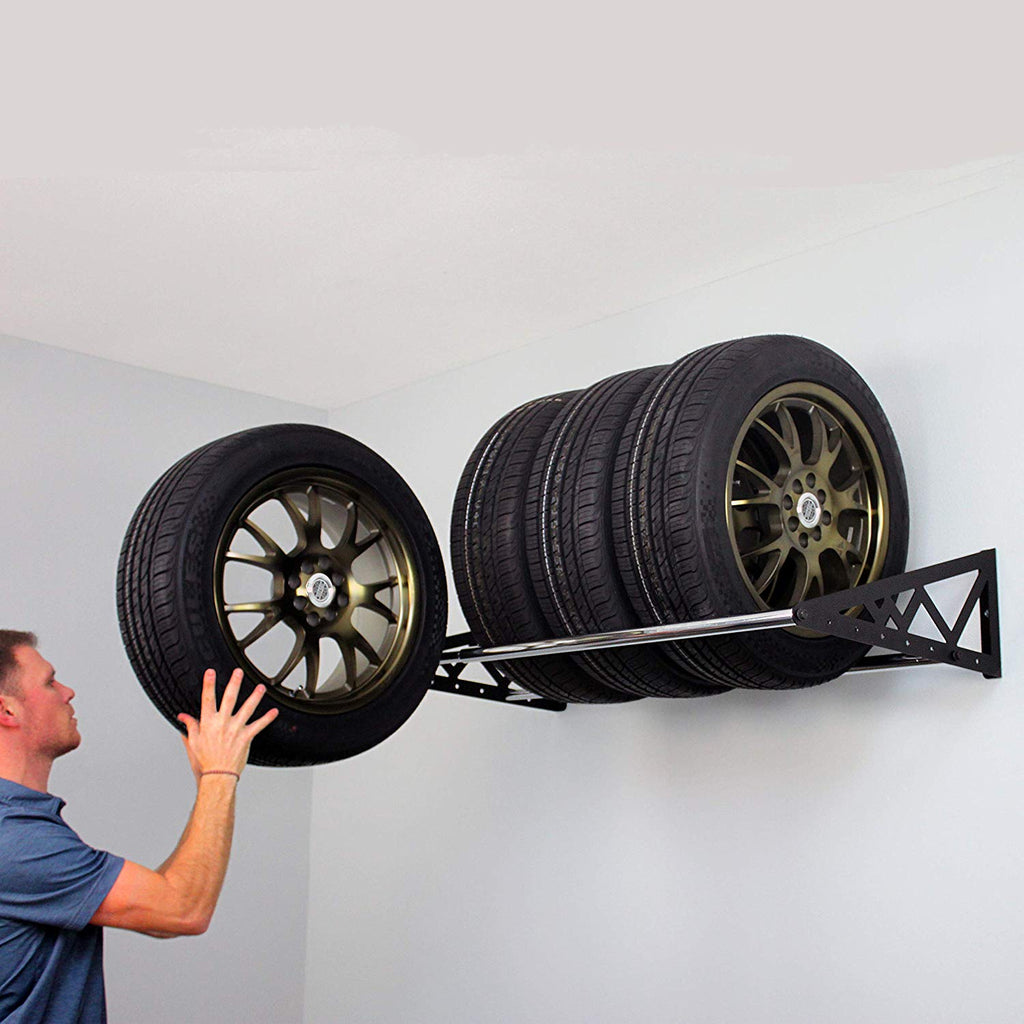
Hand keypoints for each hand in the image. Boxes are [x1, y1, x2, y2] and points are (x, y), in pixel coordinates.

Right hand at [176, 668, 278, 783]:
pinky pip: (259, 725)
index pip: (207, 699)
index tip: (210, 673)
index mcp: (208, 722)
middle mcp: (222, 723)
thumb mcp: (193, 742)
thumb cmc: (205, 760)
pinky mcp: (246, 737)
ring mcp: (236, 729)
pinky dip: (267, 718)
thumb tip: (182, 716)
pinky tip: (274, 711)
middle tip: (238, 672)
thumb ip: (190, 726)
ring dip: (255, 697)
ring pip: (247, 708)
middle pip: (229, 698)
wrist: (218, 775)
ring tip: (261, 687)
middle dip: (234, 683)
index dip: (208, 685)